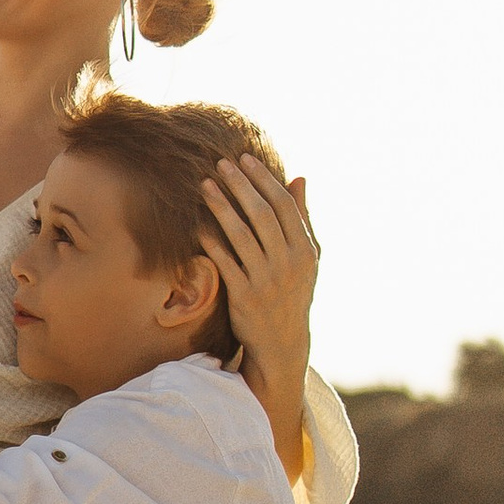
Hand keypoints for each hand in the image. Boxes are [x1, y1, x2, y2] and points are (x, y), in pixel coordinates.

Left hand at [201, 153, 316, 472]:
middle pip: (262, 215)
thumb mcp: (306, 256)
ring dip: (221, 207)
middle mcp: (289, 264)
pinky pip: (224, 262)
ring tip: (205, 185)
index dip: (263, 180)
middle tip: (221, 164)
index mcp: (306, 250)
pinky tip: (197, 223)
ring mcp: (266, 281)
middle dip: (240, 186)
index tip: (245, 159)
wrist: (283, 344)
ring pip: (241, 235)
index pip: (284, 206)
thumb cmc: (293, 292)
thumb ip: (302, 218)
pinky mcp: (244, 297)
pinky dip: (211, 241)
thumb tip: (299, 178)